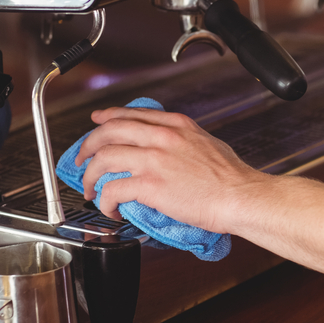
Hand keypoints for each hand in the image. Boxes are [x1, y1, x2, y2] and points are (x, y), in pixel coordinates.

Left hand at [75, 107, 265, 232]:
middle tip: (83, 159)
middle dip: (88, 145)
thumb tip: (172, 148)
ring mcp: (155, 160)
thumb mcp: (207, 143)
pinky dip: (105, 200)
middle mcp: (162, 138)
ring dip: (90, 175)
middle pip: (109, 131)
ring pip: (104, 158)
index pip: (131, 115)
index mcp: (176, 126)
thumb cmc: (231, 178)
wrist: (241, 196)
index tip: (97, 122)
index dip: (108, 118)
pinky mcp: (151, 185)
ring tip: (90, 189)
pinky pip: (114, 189)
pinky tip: (110, 208)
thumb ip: (185, 140)